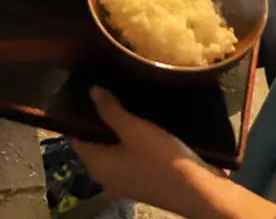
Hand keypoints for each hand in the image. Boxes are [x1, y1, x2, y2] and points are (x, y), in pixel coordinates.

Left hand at [71, 89, 275, 218]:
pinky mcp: (143, 177)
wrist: (201, 192)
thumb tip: (91, 91)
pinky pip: (129, 152)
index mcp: (97, 165)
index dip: (76, 112)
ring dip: (117, 125)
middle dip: (98, 115)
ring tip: (120, 94)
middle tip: (102, 84)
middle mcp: (106, 174)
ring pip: (114, 145)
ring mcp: (126, 178)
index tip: (80, 87)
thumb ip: (110, 110)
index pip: (75, 135)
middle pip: (94, 140)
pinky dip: (131, 136)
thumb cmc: (162, 160)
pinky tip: (140, 116)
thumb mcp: (134, 130)